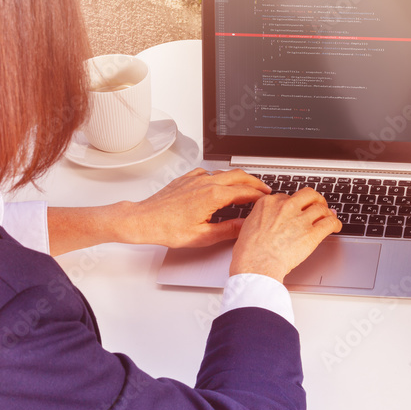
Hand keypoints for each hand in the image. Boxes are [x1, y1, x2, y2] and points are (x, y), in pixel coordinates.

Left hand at [118, 168, 270, 247]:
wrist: (144, 220)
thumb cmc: (167, 229)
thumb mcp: (202, 236)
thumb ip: (228, 230)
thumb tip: (245, 227)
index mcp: (213, 196)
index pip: (245, 192)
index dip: (259, 196)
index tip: (266, 200)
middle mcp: (206, 183)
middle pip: (239, 176)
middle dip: (255, 182)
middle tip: (264, 189)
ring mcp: (196, 179)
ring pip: (225, 172)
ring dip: (239, 178)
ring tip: (247, 186)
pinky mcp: (186, 179)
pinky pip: (209, 173)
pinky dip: (220, 176)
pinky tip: (219, 183)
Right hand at [230, 187, 341, 282]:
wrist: (256, 265)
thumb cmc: (249, 252)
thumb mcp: (248, 226)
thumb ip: (261, 219)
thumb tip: (265, 221)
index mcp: (269, 203)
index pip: (287, 196)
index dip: (295, 203)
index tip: (298, 208)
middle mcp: (286, 207)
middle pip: (308, 195)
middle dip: (315, 199)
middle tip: (318, 205)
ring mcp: (300, 219)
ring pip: (321, 208)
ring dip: (327, 212)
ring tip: (329, 216)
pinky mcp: (311, 233)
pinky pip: (329, 223)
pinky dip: (335, 223)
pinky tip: (336, 226)